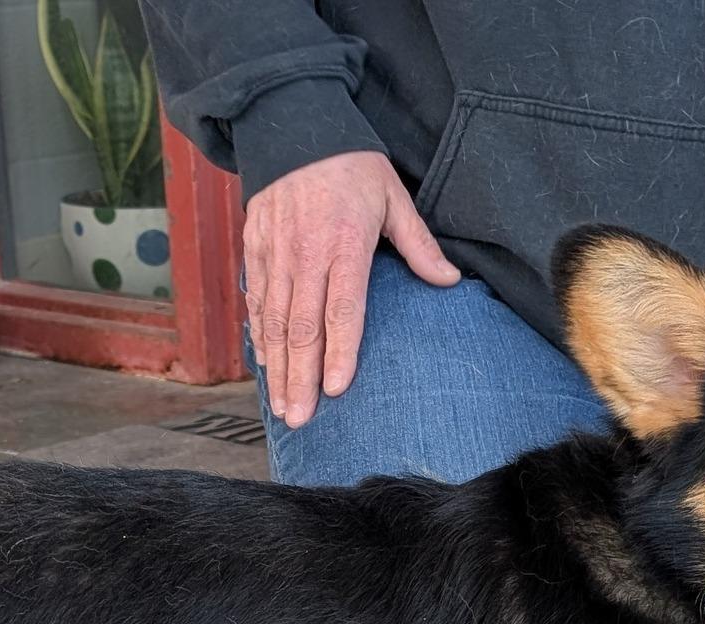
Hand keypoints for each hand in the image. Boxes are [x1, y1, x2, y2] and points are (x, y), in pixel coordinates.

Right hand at [243, 151, 459, 427]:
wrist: (293, 124)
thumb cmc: (351, 165)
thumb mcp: (393, 197)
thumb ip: (418, 244)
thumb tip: (449, 281)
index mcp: (344, 245)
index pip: (342, 311)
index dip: (339, 353)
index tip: (336, 391)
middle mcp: (305, 255)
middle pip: (301, 329)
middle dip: (300, 378)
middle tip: (301, 418)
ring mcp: (275, 255)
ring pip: (273, 323)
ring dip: (276, 368)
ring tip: (281, 405)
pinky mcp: (255, 250)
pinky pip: (256, 303)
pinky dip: (259, 337)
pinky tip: (264, 366)